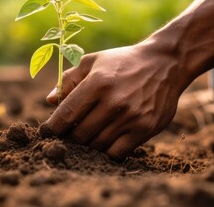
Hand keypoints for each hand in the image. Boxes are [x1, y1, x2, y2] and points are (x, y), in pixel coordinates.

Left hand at [44, 43, 189, 159]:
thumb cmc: (123, 62)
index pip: (66, 114)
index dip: (53, 128)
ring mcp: (130, 117)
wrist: (166, 64)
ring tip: (89, 136)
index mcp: (97, 83)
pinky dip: (107, 151)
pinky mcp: (144, 129)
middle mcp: (114, 102)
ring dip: (89, 144)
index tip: (48, 132)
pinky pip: (117, 152)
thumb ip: (69, 80)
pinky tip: (106, 141)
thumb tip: (49, 101)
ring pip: (97, 145)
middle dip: (71, 138)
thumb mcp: (93, 62)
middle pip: (80, 135)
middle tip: (70, 134)